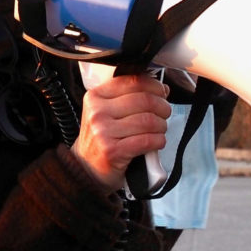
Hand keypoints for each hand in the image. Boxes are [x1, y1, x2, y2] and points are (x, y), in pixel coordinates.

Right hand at [71, 72, 171, 191]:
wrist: (86, 169)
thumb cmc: (102, 139)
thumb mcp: (107, 112)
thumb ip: (130, 97)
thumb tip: (162, 88)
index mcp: (96, 96)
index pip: (133, 82)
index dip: (154, 86)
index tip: (162, 93)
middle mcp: (97, 112)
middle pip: (144, 100)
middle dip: (162, 107)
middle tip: (164, 114)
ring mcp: (103, 132)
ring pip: (148, 121)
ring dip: (161, 126)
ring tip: (160, 130)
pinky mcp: (113, 151)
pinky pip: (147, 141)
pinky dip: (158, 141)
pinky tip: (157, 142)